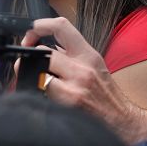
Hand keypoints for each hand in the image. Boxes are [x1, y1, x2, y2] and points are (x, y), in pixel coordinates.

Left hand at [21, 18, 146, 143]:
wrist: (121, 119)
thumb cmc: (106, 94)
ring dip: (31, 74)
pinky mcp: (67, 103)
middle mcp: (82, 68)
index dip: (39, 26)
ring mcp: (74, 86)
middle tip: (26, 61)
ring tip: (34, 78)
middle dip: (29, 55)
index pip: (61, 27)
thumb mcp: (94, 66)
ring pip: (39, 70)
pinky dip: (35, 90)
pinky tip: (39, 94)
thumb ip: (70, 55)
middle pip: (43, 51)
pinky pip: (41, 91)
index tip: (30, 33)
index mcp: (88, 55)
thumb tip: (44, 47)